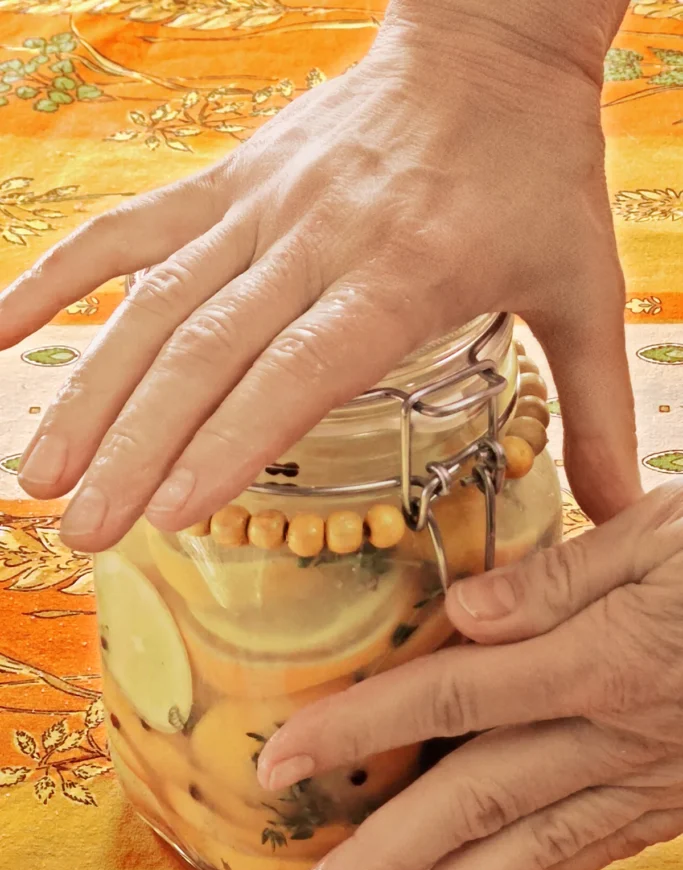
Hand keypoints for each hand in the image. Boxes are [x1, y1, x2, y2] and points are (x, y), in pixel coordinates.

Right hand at [2, 0, 638, 550]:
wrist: (488, 44)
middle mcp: (312, 243)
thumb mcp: (584, 289)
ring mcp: (258, 208)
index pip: (295, 371)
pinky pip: (127, 228)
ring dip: (88, 391)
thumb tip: (628, 515)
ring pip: (150, 303)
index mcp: (401, 276)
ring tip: (37, 475)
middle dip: (135, 447)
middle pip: (203, 351)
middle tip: (80, 533)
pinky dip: (56, 276)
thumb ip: (593, 409)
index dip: (228, 442)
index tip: (166, 514)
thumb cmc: (536, 172)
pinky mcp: (228, 182)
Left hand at [257, 483, 682, 869]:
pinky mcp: (676, 801)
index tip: (280, 760)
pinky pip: (588, 853)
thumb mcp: (668, 533)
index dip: (359, 732)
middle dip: (382, 864)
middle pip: (476, 805)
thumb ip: (563, 577)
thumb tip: (465, 615)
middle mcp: (618, 734)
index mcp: (604, 657)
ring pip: (529, 855)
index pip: (450, 698)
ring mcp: (651, 780)